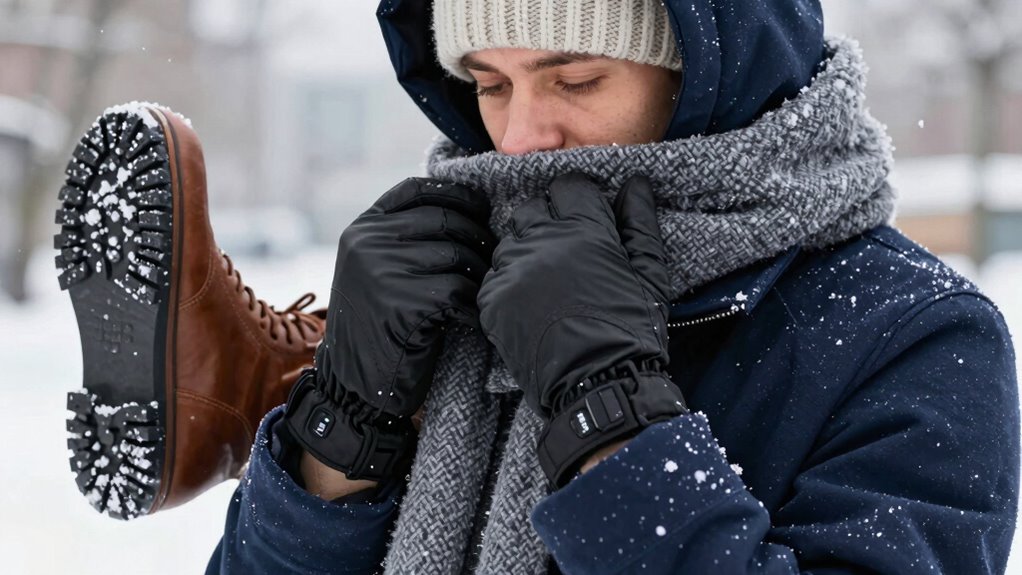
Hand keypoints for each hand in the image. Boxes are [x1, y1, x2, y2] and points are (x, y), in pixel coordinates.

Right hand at [285, 178, 493, 480]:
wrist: (356, 385)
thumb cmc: (380, 325)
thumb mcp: (377, 269)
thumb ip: (405, 236)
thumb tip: (468, 203)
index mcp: (362, 229)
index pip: (417, 190)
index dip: (456, 194)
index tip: (481, 207)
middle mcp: (367, 244)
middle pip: (445, 220)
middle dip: (479, 237)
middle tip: (496, 257)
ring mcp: (382, 272)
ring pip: (457, 255)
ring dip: (481, 274)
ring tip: (484, 290)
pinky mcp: (403, 304)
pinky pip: (459, 290)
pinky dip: (474, 304)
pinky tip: (474, 317)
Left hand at [477, 174, 685, 486]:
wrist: (599, 388)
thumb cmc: (631, 332)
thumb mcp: (649, 275)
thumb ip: (639, 223)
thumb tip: (636, 183)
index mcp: (584, 231)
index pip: (568, 187)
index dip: (578, 201)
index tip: (584, 219)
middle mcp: (542, 242)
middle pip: (532, 208)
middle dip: (547, 223)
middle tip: (565, 253)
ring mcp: (512, 271)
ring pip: (510, 242)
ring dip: (525, 253)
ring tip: (547, 285)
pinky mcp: (491, 301)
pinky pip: (494, 277)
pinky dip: (508, 286)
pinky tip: (530, 307)